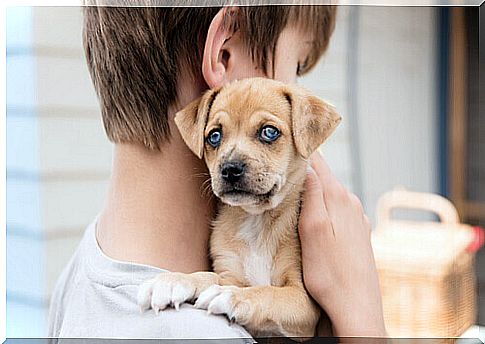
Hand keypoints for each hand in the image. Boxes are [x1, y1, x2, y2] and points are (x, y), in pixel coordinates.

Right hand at [298, 152, 385, 336]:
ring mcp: (356, 218)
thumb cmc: (328, 273)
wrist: (356, 306)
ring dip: (313, 190)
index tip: (283, 145)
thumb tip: (308, 165)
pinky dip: (324, 207)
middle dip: (304, 171)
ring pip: (330, 194)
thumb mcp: (312, 230)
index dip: (300, 152)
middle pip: (324, 176)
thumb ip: (312, 194)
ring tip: (292, 192)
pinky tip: (314, 217)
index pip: (318, 162)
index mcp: (338, 198)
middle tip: (281, 169)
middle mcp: (351, 203)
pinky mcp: (357, 233)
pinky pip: (337, 210)